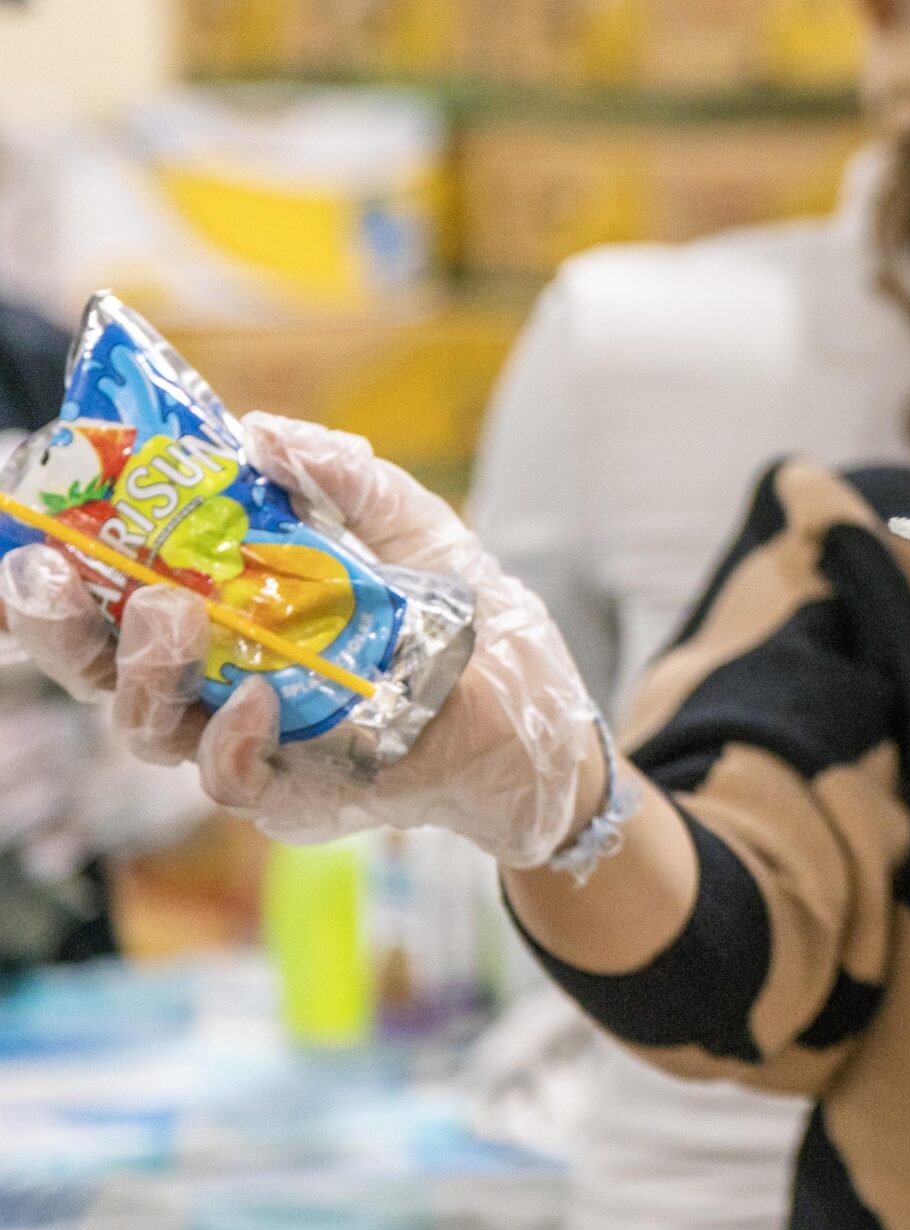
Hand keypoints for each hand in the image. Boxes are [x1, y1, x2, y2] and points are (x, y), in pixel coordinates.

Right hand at [0, 413, 600, 869]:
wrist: (539, 719)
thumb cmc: (466, 627)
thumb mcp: (414, 530)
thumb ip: (345, 479)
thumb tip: (264, 433)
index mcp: (225, 617)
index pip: (114, 597)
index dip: (59, 570)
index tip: (33, 524)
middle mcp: (216, 684)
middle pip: (100, 668)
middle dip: (58, 624)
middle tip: (53, 574)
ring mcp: (252, 745)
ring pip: (149, 725)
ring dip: (144, 669)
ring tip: (169, 615)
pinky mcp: (297, 795)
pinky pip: (235, 780)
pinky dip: (233, 740)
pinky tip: (260, 698)